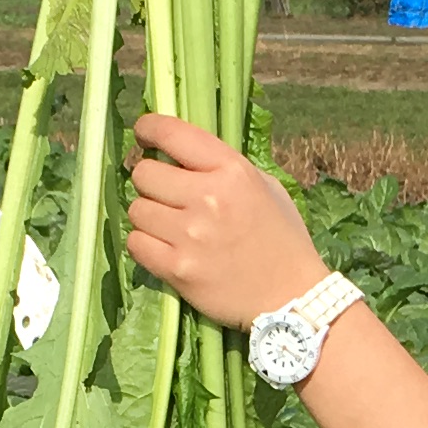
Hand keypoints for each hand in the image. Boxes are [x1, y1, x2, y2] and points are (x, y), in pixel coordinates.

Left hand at [126, 116, 322, 327]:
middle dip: (151, 182)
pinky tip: (164, 248)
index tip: (143, 136)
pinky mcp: (177, 269)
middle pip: (144, 174)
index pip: (172, 133)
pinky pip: (135, 243)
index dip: (149, 129)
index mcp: (232, 171)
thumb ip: (224, 169)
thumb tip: (182, 157)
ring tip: (170, 227)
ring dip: (148, 216)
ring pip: (136, 210)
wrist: (291, 298)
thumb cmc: (282, 240)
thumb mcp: (266, 188)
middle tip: (166, 196)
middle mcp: (208, 198)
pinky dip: (145, 244)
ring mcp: (190, 235)